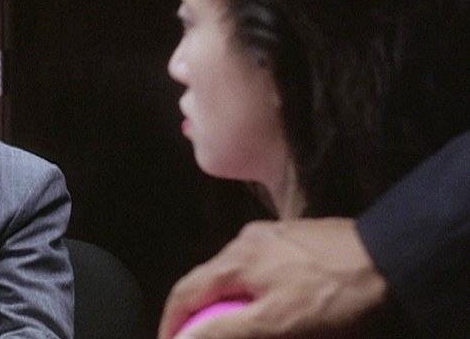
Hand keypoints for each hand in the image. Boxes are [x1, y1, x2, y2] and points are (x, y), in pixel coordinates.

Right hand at [159, 218, 388, 338]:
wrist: (393, 256)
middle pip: (208, 280)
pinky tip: (270, 306)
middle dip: (199, 312)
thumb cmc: (335, 293)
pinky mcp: (296, 238)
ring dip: (226, 301)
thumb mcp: (276, 322)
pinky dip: (252, 290)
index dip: (171, 323)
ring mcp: (272, 235)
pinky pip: (260, 267)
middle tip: (200, 338)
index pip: (185, 292)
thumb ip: (225, 331)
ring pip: (234, 273)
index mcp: (235, 259)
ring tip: (235, 326)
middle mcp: (245, 240)